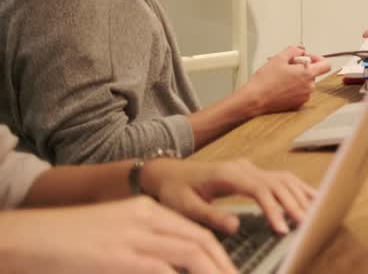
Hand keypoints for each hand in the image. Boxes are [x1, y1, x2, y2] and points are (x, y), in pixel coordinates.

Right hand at [0, 198, 234, 272]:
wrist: (26, 237)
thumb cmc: (64, 243)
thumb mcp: (111, 237)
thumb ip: (142, 249)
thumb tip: (168, 267)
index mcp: (144, 211)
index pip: (194, 231)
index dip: (218, 254)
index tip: (231, 271)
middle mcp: (144, 219)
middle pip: (200, 242)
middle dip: (224, 266)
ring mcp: (133, 237)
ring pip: (190, 254)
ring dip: (213, 272)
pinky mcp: (119, 256)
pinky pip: (162, 269)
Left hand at [142, 158, 315, 235]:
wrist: (167, 173)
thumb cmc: (173, 190)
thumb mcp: (185, 207)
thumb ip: (210, 215)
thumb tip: (236, 226)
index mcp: (228, 174)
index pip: (260, 189)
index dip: (274, 209)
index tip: (281, 228)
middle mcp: (243, 168)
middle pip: (278, 183)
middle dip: (295, 204)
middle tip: (307, 224)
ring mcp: (249, 168)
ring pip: (284, 178)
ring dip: (301, 195)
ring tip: (315, 212)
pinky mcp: (252, 173)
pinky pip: (281, 178)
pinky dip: (298, 188)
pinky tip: (310, 197)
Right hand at [240, 46, 330, 116]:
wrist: (254, 99)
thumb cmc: (265, 81)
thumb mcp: (279, 58)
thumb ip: (294, 50)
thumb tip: (301, 50)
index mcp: (307, 74)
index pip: (326, 65)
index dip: (318, 58)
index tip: (307, 57)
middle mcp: (309, 87)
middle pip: (313, 73)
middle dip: (302, 67)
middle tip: (287, 65)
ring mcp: (304, 97)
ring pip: (306, 83)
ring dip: (297, 78)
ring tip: (281, 76)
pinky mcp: (297, 104)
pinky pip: (300, 92)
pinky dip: (293, 88)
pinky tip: (280, 86)